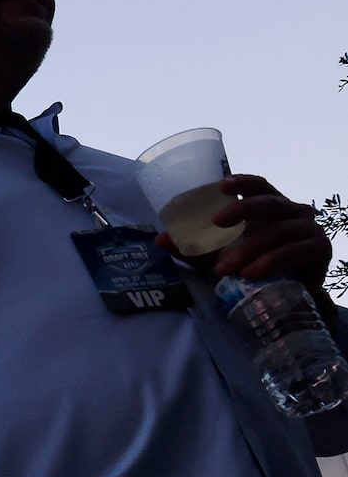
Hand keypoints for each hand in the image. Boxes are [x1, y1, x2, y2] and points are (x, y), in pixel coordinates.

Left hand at [172, 176, 333, 287]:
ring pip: (277, 232)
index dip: (244, 182)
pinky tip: (252, 273)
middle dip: (243, 209)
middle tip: (216, 222)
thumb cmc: (255, 266)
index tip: (222, 185)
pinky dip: (270, 261)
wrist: (289, 294)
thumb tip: (159, 239)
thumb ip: (193, 247)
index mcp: (271, 207)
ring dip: (248, 249)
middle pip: (269, 203)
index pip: (260, 186)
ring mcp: (308, 229)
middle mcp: (293, 212)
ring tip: (223, 269)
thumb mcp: (221, 255)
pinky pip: (293, 251)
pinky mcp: (318, 249)